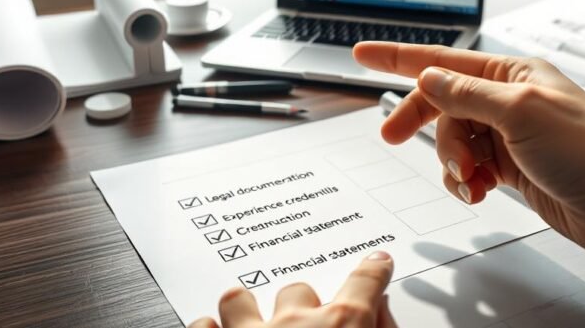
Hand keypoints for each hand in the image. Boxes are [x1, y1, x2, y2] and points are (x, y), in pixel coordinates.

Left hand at [188, 252, 397, 327]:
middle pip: (297, 290)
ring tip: (248, 319)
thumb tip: (382, 312)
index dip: (372, 270)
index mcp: (343, 326)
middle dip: (302, 306)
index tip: (375, 263)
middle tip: (306, 326)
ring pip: (238, 299)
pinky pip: (202, 326)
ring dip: (244, 309)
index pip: (366, 282)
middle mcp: (295, 324)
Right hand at [353, 43, 584, 262]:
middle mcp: (508, 100)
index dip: (398, 57)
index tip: (362, 53)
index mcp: (511, 73)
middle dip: (419, 123)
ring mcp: (510, 135)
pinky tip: (481, 190)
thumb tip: (429, 77)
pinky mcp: (514, 167)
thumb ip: (467, 94)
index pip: (442, 60)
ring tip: (474, 178)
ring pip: (452, 140)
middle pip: (441, 103)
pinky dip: (467, 180)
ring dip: (452, 161)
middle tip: (389, 137)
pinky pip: (470, 167)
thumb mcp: (520, 113)